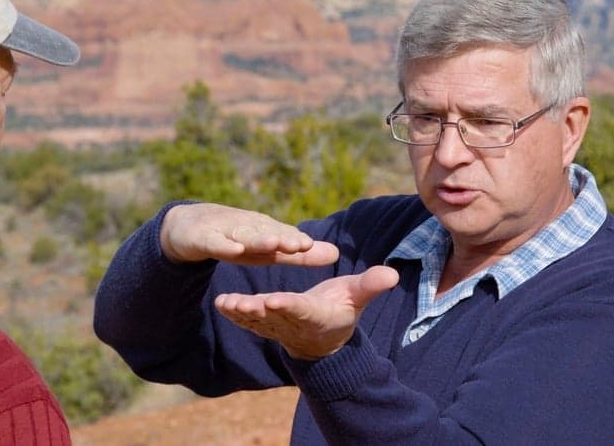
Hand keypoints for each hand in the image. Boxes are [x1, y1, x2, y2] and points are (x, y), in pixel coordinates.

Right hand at [161, 203, 338, 265]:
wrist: (188, 228)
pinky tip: (234, 249)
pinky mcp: (202, 238)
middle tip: (303, 244)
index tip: (322, 250)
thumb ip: (298, 254)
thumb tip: (337, 253)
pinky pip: (214, 242)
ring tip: (275, 244)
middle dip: (285, 238)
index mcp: (264, 231)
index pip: (285, 237)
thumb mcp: (266, 250)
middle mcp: (247, 228)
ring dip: (259, 239)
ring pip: (243, 236)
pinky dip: (223, 244)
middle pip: (267, 234)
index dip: (300, 243)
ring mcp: (224, 231)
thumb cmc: (236, 240)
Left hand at [214, 266, 399, 359]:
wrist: (324, 340)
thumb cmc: (342, 310)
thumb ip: (371, 286)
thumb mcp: (357, 298)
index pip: (302, 309)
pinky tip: (221, 303)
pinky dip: (235, 314)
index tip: (275, 300)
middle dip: (258, 310)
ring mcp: (278, 327)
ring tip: (226, 304)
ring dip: (242, 313)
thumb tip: (392, 274)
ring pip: (257, 320)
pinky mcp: (265, 326)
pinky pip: (249, 322)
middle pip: (275, 316)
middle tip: (243, 304)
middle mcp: (294, 322)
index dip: (289, 306)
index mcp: (316, 314)